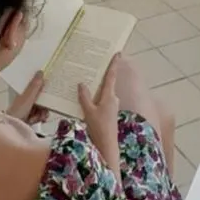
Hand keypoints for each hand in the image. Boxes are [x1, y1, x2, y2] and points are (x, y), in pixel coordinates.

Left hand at [7, 71, 48, 124]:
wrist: (13, 128)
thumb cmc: (17, 111)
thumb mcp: (28, 97)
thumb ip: (35, 85)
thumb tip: (40, 71)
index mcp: (25, 92)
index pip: (37, 86)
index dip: (44, 87)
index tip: (50, 89)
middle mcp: (27, 99)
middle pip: (42, 98)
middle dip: (45, 104)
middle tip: (44, 108)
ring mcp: (29, 108)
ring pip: (43, 107)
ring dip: (42, 113)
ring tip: (38, 117)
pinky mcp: (31, 117)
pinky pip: (41, 115)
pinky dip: (41, 118)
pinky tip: (37, 120)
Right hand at [78, 55, 121, 176]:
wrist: (107, 147)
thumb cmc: (99, 129)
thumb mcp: (88, 112)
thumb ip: (84, 97)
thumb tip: (81, 83)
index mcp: (109, 95)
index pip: (111, 76)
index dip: (114, 64)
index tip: (117, 52)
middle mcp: (113, 99)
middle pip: (106, 84)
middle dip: (100, 76)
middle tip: (92, 66)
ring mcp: (112, 107)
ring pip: (103, 93)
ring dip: (95, 89)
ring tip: (83, 82)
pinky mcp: (108, 114)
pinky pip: (101, 101)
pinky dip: (94, 98)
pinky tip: (85, 100)